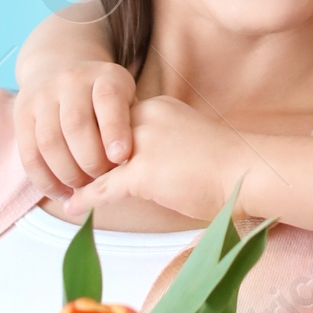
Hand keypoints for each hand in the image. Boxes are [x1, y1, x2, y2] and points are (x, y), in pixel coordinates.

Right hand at [13, 12, 137, 208]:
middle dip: (90, 160)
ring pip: (50, 142)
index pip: (108, 99)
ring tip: (83, 189)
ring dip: (67, 173)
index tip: (122, 159)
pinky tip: (61, 192)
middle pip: (76, 125)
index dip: (114, 130)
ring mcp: (42, 96)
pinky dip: (44, 179)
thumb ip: (134, 124)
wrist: (60, 68)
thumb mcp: (127, 98)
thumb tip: (146, 163)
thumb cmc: (106, 99)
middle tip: (104, 181)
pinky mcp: (22, 115)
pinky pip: (29, 154)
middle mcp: (70, 81)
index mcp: (104, 76)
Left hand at [70, 95, 250, 226]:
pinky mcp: (143, 172)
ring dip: (79, 175)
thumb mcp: (189, 137)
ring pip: (97, 160)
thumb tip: (149, 161)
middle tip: (65, 171)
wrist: (248, 171)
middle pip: (100, 135)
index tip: (86, 153)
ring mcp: (143, 144)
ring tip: (64, 188)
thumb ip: (164, 141)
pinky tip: (73, 206)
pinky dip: (85, 198)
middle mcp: (146, 118)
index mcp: (159, 107)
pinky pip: (103, 187)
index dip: (101, 139)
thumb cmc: (229, 162)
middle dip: (83, 154)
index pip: (116, 118)